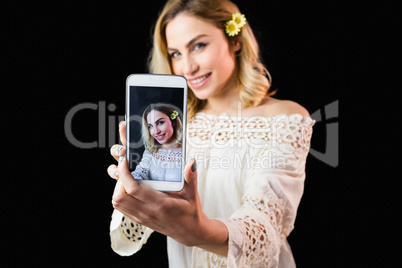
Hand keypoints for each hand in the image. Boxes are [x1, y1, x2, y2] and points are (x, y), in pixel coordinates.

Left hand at [107, 122, 227, 251]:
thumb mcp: (193, 194)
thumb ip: (191, 177)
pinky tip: (130, 188)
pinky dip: (121, 196)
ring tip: (128, 179)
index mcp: (161, 204)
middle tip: (127, 170)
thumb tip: (191, 162)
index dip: (124, 174)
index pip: (134, 189)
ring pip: (118, 203)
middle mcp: (148, 212)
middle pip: (120, 197)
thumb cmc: (190, 212)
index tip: (124, 161)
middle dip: (119, 180)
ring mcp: (142, 218)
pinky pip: (122, 208)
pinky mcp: (139, 220)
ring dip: (118, 189)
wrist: (189, 232)